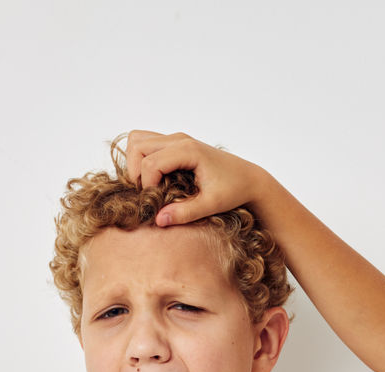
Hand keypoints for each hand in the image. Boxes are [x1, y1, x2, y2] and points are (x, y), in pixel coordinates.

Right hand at [124, 130, 267, 226]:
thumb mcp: (212, 205)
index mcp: (189, 151)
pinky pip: (146, 144)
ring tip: (149, 186)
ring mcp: (176, 138)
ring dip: (135, 163)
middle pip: (137, 146)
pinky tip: (156, 180)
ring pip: (138, 140)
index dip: (147, 185)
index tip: (157, 202)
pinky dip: (142, 159)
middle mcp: (180, 139)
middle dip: (135, 172)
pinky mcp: (175, 143)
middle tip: (148, 193)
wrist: (248, 178)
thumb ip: (186, 212)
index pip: (151, 163)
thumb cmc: (234, 190)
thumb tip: (158, 220)